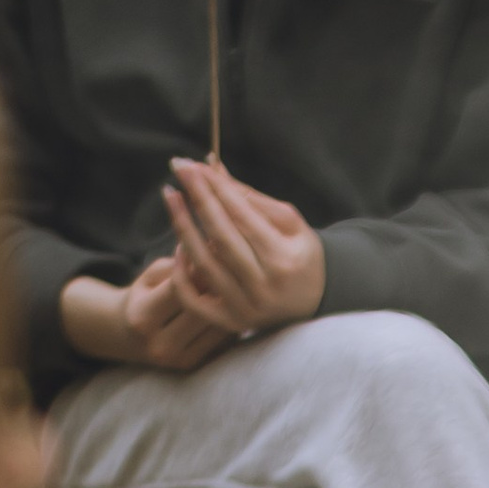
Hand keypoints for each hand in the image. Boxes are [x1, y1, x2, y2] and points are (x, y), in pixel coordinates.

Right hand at [60, 259, 235, 376]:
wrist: (127, 336)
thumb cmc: (144, 296)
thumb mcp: (152, 276)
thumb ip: (178, 266)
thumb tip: (212, 252)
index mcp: (142, 316)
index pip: (179, 288)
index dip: (201, 268)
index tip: (215, 252)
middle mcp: (158, 343)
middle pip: (201, 310)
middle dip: (219, 286)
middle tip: (236, 268)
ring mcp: (177, 359)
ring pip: (216, 327)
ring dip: (231, 304)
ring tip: (239, 284)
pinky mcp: (192, 365)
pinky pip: (221, 340)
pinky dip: (230, 321)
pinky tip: (236, 306)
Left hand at [164, 158, 327, 336]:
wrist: (316, 300)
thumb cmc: (299, 253)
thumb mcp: (288, 222)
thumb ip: (250, 197)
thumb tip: (211, 166)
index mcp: (284, 258)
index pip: (241, 215)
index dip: (214, 186)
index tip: (190, 165)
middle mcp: (265, 286)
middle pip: (220, 236)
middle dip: (197, 199)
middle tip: (179, 170)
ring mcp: (247, 307)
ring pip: (204, 264)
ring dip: (183, 227)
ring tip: (172, 197)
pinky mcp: (231, 322)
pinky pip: (194, 300)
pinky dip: (181, 273)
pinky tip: (178, 247)